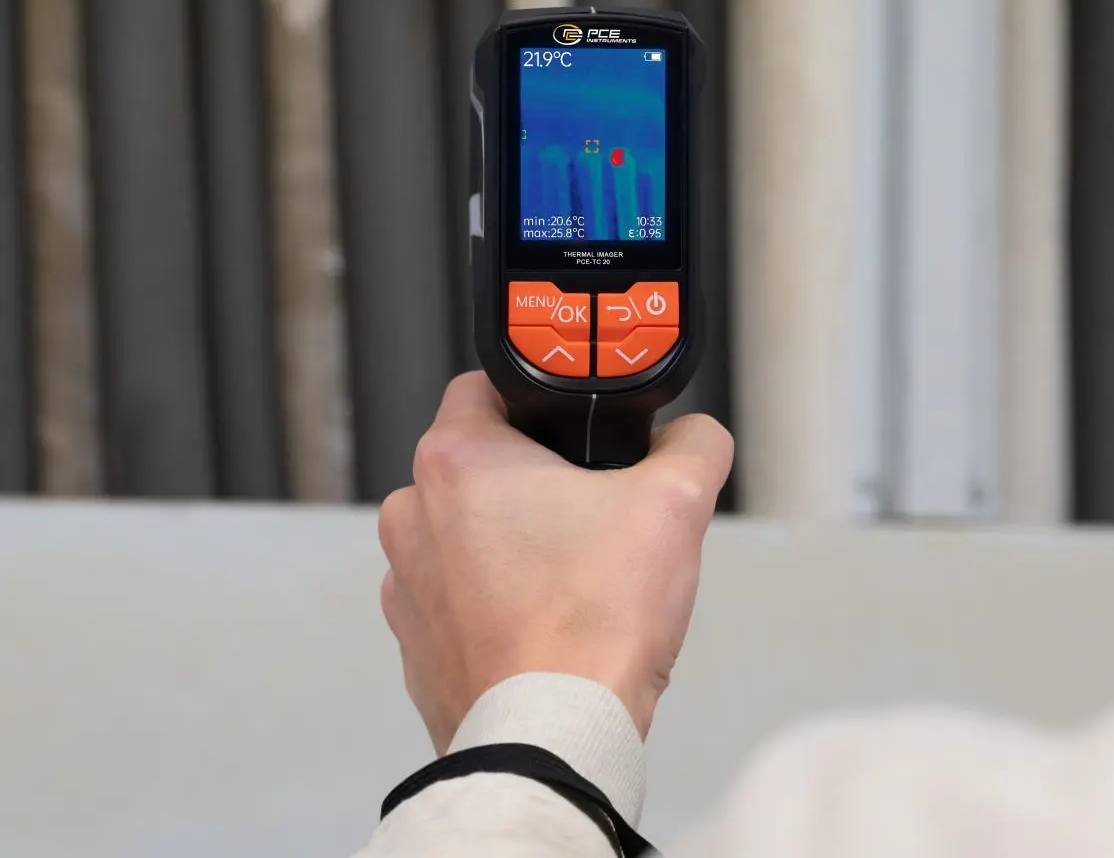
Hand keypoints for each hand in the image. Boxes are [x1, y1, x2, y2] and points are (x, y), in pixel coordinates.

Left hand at [378, 372, 732, 754]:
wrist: (555, 738)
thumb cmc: (593, 624)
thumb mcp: (674, 503)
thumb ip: (694, 445)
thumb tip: (695, 435)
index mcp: (456, 460)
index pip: (486, 386)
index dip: (538, 397)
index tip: (572, 423)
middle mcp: (412, 513)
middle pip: (481, 462)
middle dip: (535, 476)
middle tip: (591, 506)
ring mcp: (405, 582)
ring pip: (466, 529)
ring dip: (512, 539)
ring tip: (574, 573)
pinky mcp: (415, 641)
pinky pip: (458, 593)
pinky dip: (495, 597)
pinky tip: (547, 619)